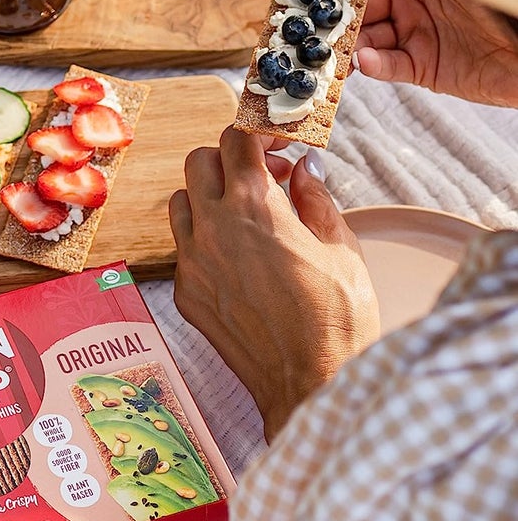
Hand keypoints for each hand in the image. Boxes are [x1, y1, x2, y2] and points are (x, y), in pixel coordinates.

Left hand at [169, 127, 379, 438]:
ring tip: (247, 218)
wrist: (311, 386)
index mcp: (254, 207)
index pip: (235, 139)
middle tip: (264, 179)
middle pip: (198, 161)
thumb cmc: (337, 319)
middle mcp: (212, 228)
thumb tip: (303, 168)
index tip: (279, 146)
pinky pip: (183, 249)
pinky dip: (204, 241)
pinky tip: (239, 261)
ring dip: (208, 197)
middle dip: (229, 160)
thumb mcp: (340, 247)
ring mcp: (191, 263)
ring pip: (180, 202)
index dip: (258, 134)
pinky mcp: (185, 295)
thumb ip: (315, 199)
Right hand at [323, 0, 517, 108]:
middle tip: (311, 16)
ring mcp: (415, 34)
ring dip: (345, 43)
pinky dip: (373, 64)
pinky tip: (362, 61)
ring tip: (331, 47)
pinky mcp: (423, 67)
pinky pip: (388, 65)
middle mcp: (411, 2)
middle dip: (333, 11)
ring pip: (366, 37)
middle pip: (358, 5)